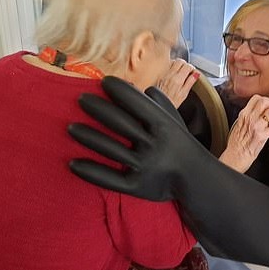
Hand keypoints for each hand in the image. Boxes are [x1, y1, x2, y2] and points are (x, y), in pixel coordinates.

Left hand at [68, 76, 268, 266]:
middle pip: (121, 123)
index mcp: (165, 127)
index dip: (120, 91)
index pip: (138, 104)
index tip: (103, 82)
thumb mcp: (177, 124)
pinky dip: (91, 171)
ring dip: (89, 136)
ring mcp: (145, 167)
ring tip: (70, 127)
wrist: (198, 182)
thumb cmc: (182, 147)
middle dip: (99, 108)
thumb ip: (162, 105)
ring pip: (111, 149)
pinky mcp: (137, 187)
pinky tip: (73, 163)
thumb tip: (145, 88)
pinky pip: (110, 179)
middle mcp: (155, 146)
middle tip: (80, 98)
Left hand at [157, 59, 199, 107]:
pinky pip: (167, 66)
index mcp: (178, 79)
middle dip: (185, 64)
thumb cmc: (171, 102)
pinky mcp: (159, 75)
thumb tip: (196, 74)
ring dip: (178, 64)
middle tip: (188, 70)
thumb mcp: (184, 94)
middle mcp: (170, 75)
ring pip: (172, 62)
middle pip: (180, 61)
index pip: (187, 66)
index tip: (193, 72)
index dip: (192, 68)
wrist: (158, 106)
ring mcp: (164, 74)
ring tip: (181, 72)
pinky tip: (173, 73)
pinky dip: (171, 67)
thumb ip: (190, 82)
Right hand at [219, 95, 268, 172]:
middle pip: (264, 102)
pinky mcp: (261, 136)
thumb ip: (248, 118)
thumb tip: (260, 114)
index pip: (256, 98)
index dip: (267, 99)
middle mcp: (249, 119)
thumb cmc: (236, 145)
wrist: (234, 158)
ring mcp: (255, 127)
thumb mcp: (238, 126)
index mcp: (243, 115)